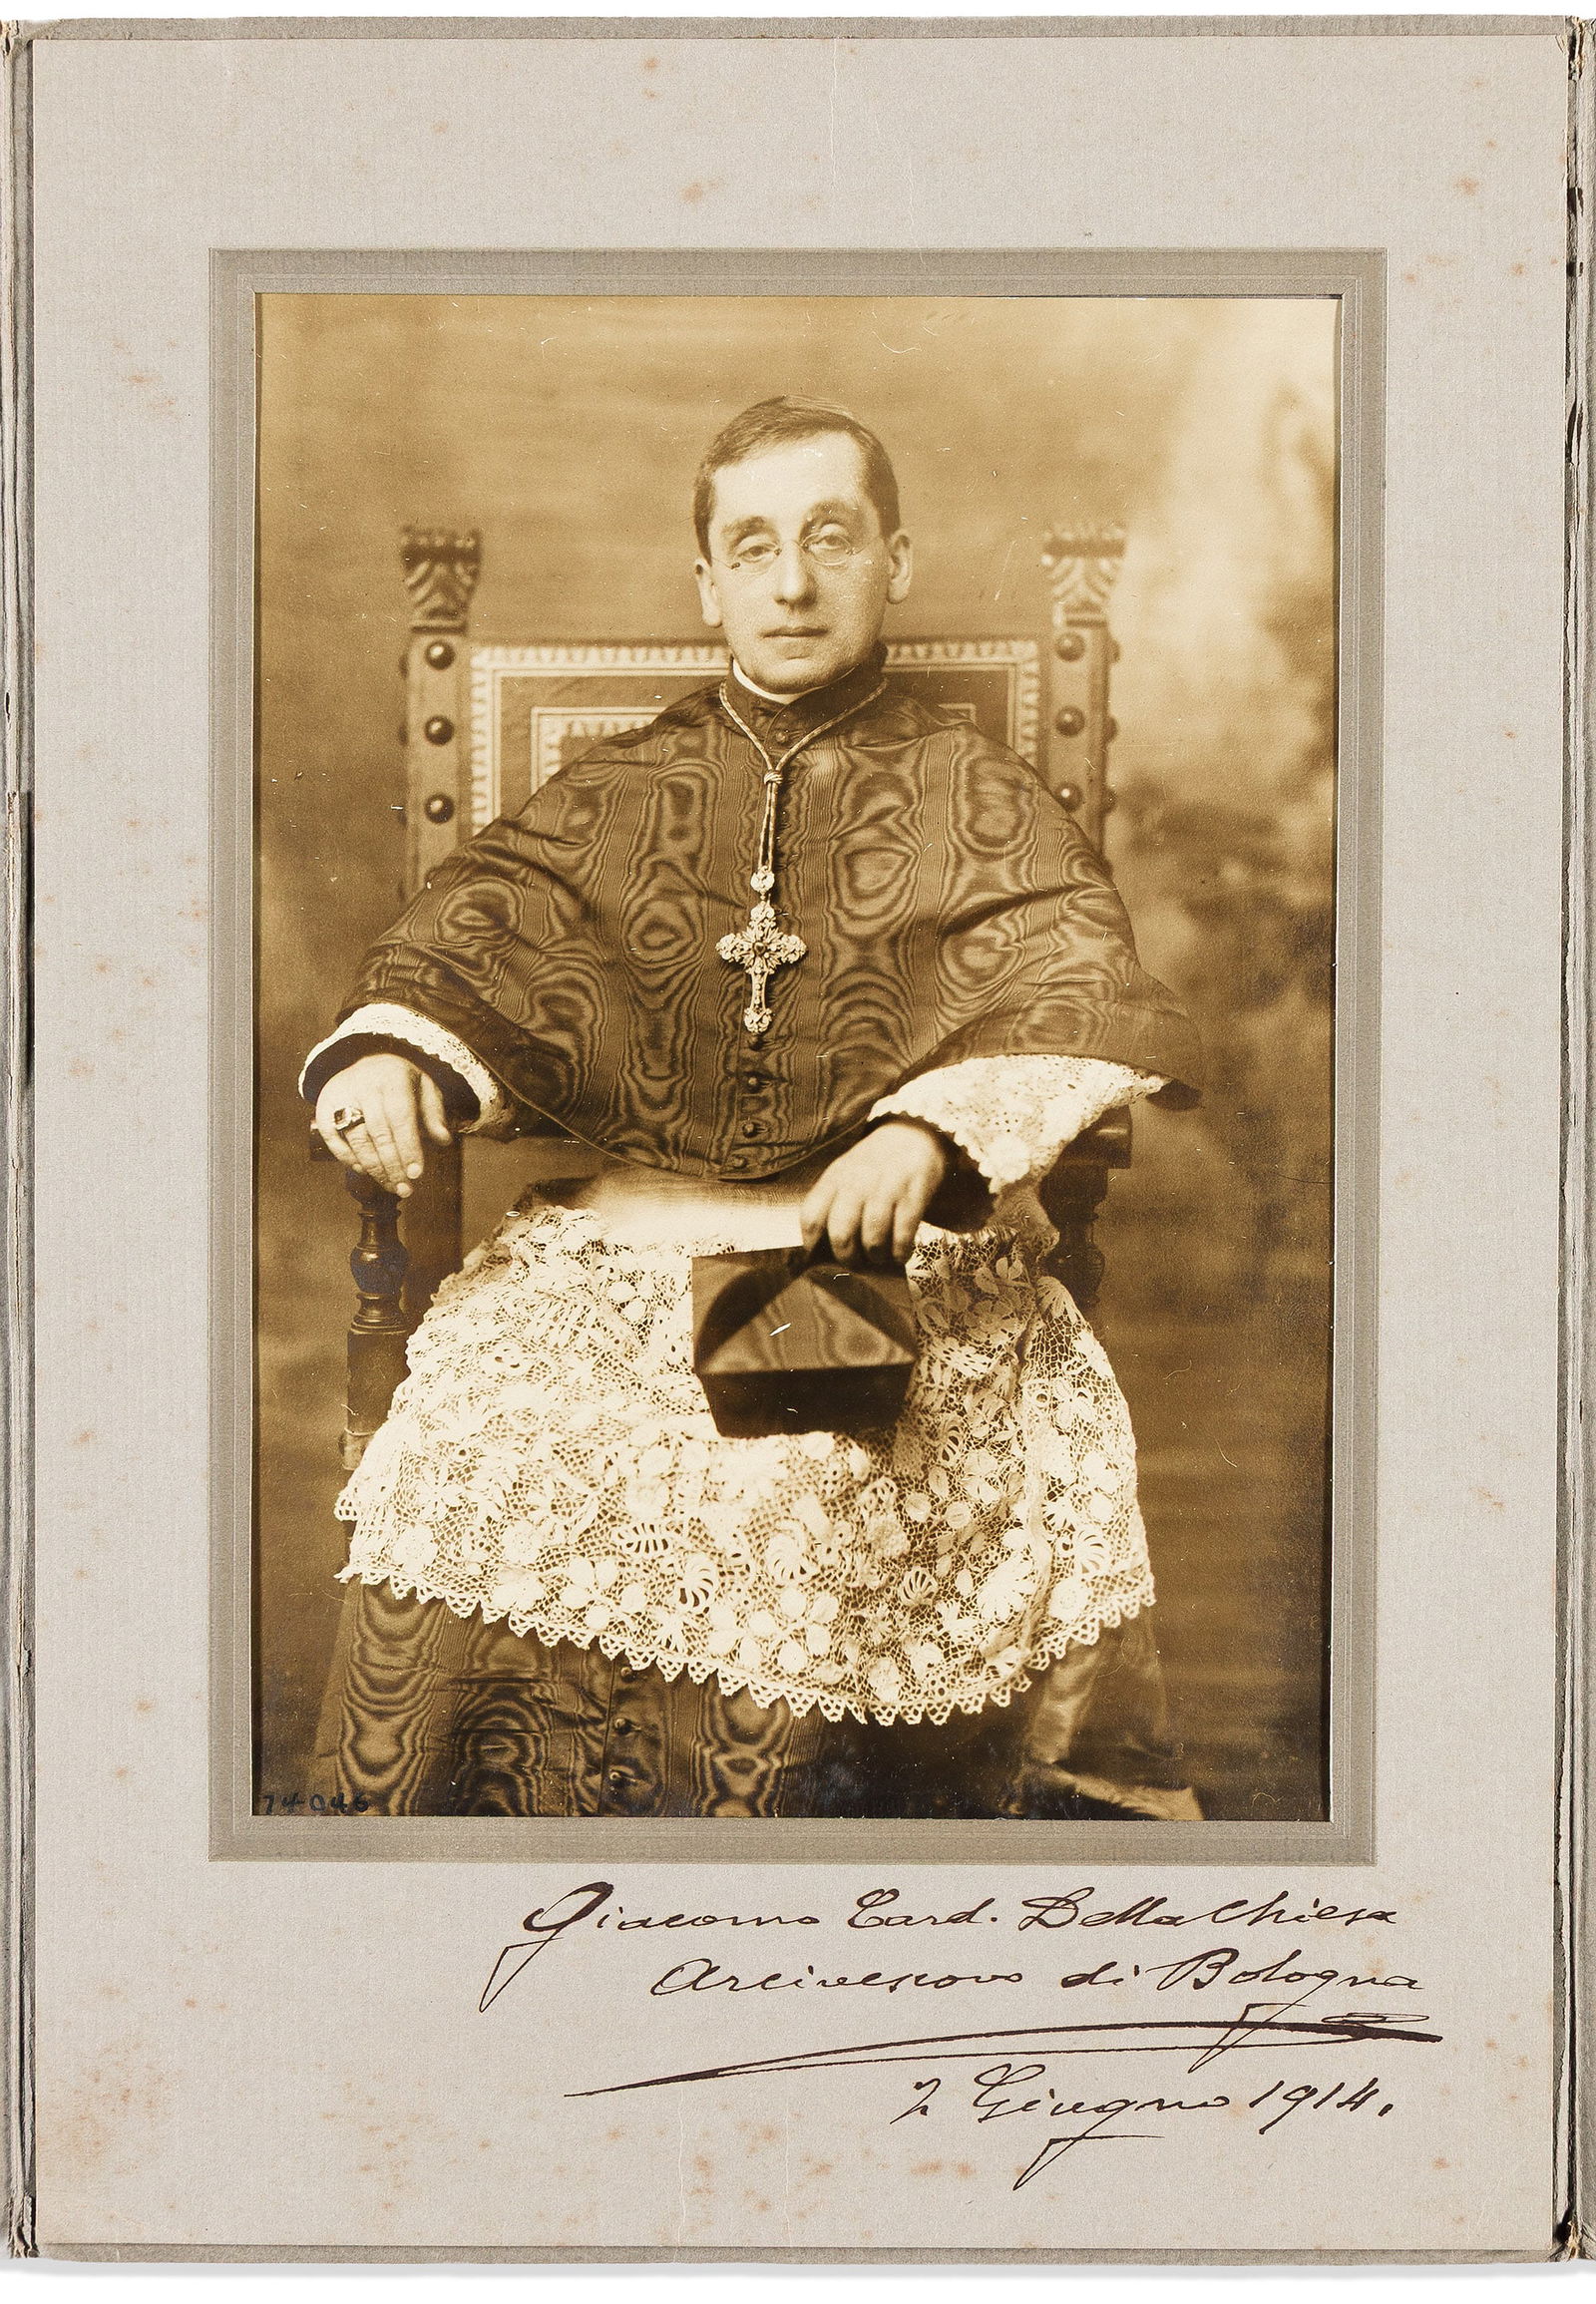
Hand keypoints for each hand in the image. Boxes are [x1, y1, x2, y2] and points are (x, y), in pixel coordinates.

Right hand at [315, 1053, 454, 1197]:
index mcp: (393, 1078)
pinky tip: (364, 1171)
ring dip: (374, 1168)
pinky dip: (347, 1158)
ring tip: (390, 1185)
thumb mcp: (425, 1089)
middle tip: (405, 1189)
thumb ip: (434, 1114)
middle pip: (379, 1133)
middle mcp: (365, 1086)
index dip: (408, 1148)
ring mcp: (341, 1096)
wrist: (368, 1061)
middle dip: (393, 1166)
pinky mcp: (323, 1106)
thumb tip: (443, 1140)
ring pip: (357, 1139)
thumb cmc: (401, 1082)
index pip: (401, 1118)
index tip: (416, 1174)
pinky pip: (333, 1139)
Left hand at [800, 1119, 949, 1265]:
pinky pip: (903, 1234)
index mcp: (834, 1178)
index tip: (816, 1255)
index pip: (811, 1215)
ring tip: (878, 1257)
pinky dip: (900, 1251)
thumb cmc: (873, 1163)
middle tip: (855, 1263)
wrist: (913, 1133)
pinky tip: (900, 1253)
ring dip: (875, 1255)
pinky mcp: (913, 1195)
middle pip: (841, 1233)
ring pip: (873, 1237)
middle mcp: (857, 1183)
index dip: (810, 1242)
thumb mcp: (844, 1172)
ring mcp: (886, 1189)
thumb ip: (830, 1201)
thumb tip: (816, 1245)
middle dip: (847, 1257)